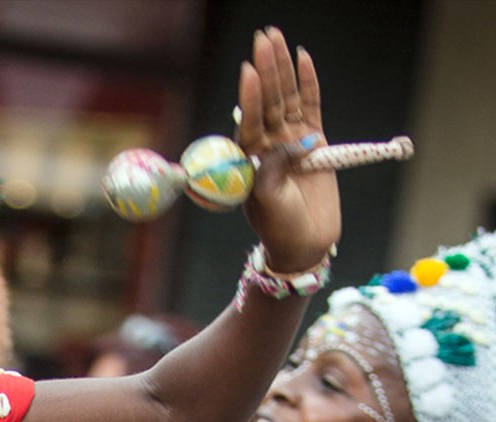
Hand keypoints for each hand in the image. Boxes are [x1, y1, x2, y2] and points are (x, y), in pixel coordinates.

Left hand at [237, 27, 340, 271]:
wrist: (304, 242)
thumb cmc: (279, 226)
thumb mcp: (267, 201)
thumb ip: (271, 170)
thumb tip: (285, 145)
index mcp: (249, 159)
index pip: (249, 120)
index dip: (249, 96)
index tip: (248, 71)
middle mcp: (267, 144)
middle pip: (267, 99)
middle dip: (265, 69)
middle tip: (263, 37)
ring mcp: (291, 140)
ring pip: (286, 97)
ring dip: (282, 69)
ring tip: (277, 39)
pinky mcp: (315, 141)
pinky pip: (310, 106)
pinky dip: (308, 83)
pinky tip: (303, 59)